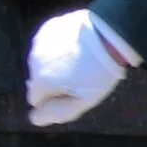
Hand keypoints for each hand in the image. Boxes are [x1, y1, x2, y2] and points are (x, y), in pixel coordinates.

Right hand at [25, 10, 135, 127]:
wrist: (112, 34)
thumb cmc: (101, 72)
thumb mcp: (84, 100)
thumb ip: (58, 112)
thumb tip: (34, 119)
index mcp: (40, 81)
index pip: (36, 99)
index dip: (55, 98)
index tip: (74, 89)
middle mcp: (33, 61)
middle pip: (39, 79)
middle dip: (54, 80)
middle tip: (80, 74)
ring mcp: (39, 42)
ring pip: (42, 61)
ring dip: (55, 62)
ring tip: (80, 58)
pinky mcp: (48, 27)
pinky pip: (48, 43)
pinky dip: (59, 46)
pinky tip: (77, 44)